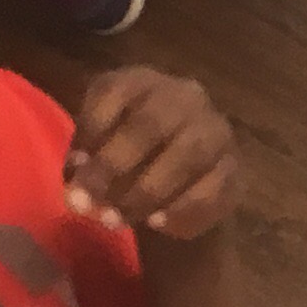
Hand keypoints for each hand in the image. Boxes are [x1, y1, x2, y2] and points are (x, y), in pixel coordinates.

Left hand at [66, 68, 239, 239]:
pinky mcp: (234, 169)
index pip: (115, 92)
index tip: (72, 171)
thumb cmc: (126, 158)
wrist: (178, 184)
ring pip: (187, 156)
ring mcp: (216, 130)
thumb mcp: (98, 148)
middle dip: (114, 165)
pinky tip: (157, 224)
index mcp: (141, 81)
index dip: (91, 131)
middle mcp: (185, 96)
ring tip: (115, 220)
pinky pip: (213, 188)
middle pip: (152, 123)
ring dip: (146, 192)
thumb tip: (78, 187)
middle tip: (86, 203)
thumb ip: (84, 161)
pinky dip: (182, 209)